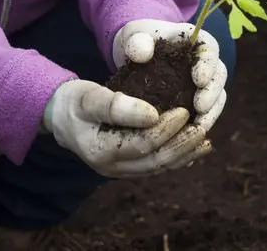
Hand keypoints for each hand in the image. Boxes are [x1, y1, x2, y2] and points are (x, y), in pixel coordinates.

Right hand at [43, 79, 211, 177]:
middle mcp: (112, 167)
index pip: (142, 144)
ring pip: (159, 167)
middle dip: (182, 145)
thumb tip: (152, 114)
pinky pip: (156, 165)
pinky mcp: (128, 166)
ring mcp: (120, 170)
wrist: (61, 117)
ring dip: (184, 154)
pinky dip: (177, 157)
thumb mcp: (89, 97)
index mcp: (101, 151)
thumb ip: (117, 106)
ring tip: (205, 140)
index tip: (184, 111)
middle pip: (155, 161)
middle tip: (202, 127)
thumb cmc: (74, 102)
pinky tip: (194, 148)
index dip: (166, 129)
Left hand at [113, 19, 227, 132]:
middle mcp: (205, 62)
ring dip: (211, 113)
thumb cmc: (137, 41)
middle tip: (200, 108)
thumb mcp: (133, 36)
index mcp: (195, 41)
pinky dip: (201, 123)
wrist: (136, 55)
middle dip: (212, 94)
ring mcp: (204, 83)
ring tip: (199, 127)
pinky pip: (206, 113)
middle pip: (219, 76)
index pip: (209, 50)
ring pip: (217, 97)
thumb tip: (142, 54)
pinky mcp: (198, 100)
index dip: (207, 65)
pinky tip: (192, 137)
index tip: (198, 80)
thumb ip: (137, 42)